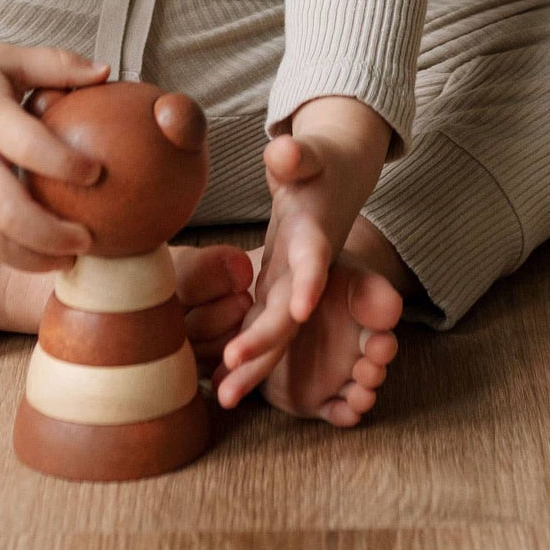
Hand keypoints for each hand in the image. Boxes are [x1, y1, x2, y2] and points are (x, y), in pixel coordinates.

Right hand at [0, 12, 111, 272]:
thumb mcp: (8, 57)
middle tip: (89, 240)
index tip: (98, 174)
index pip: (30, 147)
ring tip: (67, 260)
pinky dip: (5, 247)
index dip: (66, 165)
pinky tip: (35, 249)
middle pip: (10, 212)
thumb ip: (57, 65)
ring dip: (32, 257)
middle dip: (54, 236)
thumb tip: (107, 73)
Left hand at [214, 96, 390, 406]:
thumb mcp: (308, 155)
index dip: (308, 284)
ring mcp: (292, 285)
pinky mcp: (277, 292)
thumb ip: (297, 155)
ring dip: (251, 365)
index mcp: (315, 234)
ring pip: (274, 333)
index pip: (313, 261)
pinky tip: (216, 382)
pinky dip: (244, 356)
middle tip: (233, 371)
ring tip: (220, 398)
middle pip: (289, 312)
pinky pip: (260, 330)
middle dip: (265, 343)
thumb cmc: (316, 164)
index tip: (300, 311)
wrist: (334, 183)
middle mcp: (306, 270)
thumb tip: (283, 151)